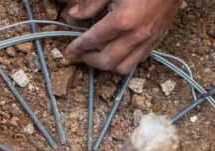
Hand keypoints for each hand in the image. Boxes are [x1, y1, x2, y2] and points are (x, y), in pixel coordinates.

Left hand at [64, 0, 180, 73]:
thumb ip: (92, 3)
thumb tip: (74, 14)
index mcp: (123, 21)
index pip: (92, 42)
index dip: (77, 49)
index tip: (69, 52)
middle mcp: (136, 35)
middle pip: (105, 62)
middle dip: (89, 60)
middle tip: (80, 54)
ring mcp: (149, 39)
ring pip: (122, 67)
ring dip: (106, 65)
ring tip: (96, 54)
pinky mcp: (158, 40)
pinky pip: (137, 61)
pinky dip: (123, 61)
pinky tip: (115, 51)